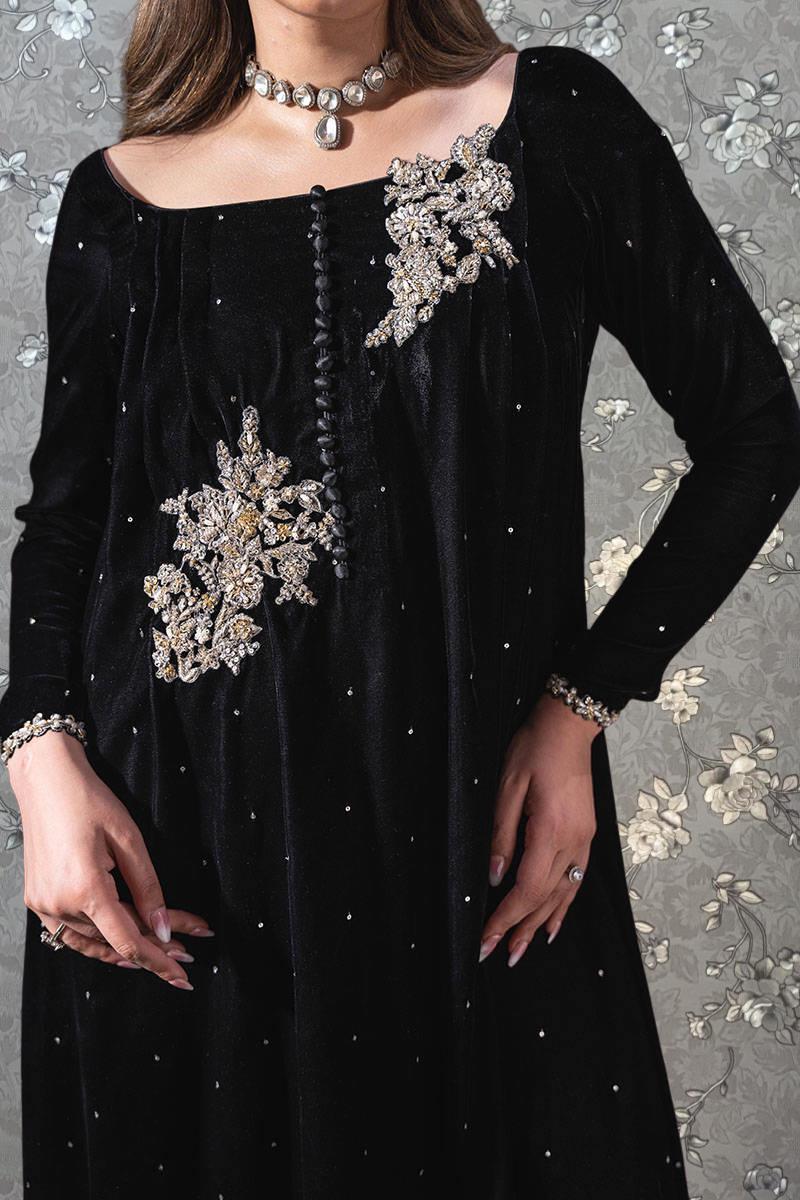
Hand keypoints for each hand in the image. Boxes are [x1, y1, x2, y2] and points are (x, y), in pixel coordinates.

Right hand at [9, 731, 212, 989]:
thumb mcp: (129, 839)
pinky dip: (97, 941)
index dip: (159, 962)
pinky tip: (119, 944)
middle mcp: (59, 904)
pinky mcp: (37, 900)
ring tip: (161, 951)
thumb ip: (148, 888)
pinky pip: (70, 933)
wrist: (45, 781)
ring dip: (126, 948)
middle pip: (115, 941)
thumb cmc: (89, 802)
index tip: (183, 976)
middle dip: (154, 948)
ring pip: (93, 942)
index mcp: (85, 889)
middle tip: (188, 952)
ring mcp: (44, 905)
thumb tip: (163, 930)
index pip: (129, 940)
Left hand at [479, 691, 600, 966]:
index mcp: (550, 831)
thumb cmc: (534, 750)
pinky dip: (564, 904)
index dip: (505, 918)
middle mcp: (573, 843)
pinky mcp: (587, 835)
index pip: (526, 889)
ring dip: (542, 923)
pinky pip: (576, 880)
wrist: (569, 727)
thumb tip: (496, 878)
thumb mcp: (507, 787)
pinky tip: (555, 922)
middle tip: (500, 955)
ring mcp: (584, 840)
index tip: (486, 939)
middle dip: (520, 928)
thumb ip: (502, 835)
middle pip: (545, 898)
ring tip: (524, 949)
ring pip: (563, 893)